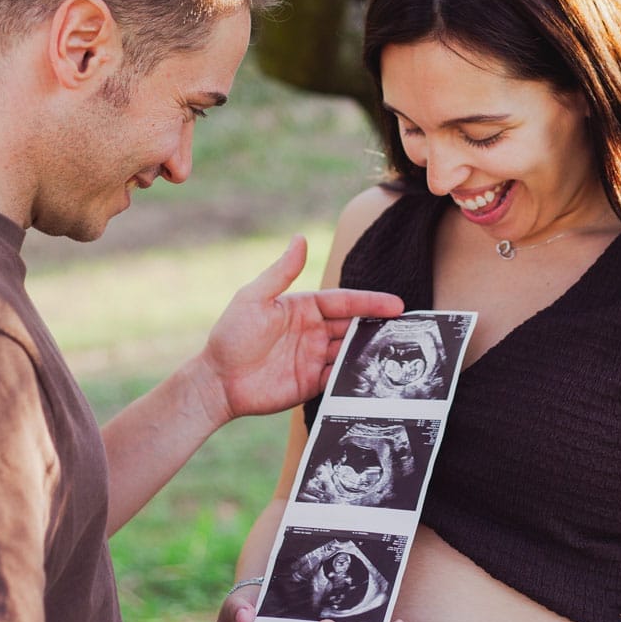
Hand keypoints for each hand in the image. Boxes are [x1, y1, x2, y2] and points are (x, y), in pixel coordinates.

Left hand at [192, 236, 402, 421]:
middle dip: (376, 327)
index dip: (370, 303)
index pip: (343, 302)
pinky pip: (338, 378)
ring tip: (392, 353)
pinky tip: (369, 376)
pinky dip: (354, 376)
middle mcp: (313, 332)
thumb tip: (301, 238)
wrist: (217, 381)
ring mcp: (313, 357)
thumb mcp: (254, 298)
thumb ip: (281, 272)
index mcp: (303, 308)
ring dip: (368, 352)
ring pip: (349, 352)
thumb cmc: (231, 336)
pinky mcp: (311, 383)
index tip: (395, 305)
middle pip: (352, 326)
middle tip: (403, 329)